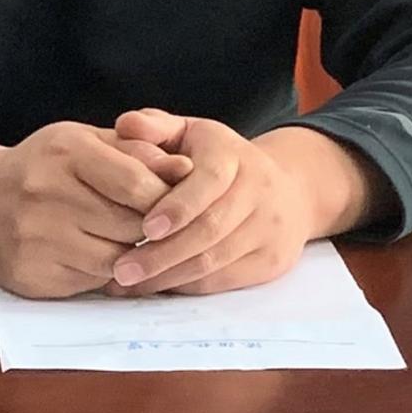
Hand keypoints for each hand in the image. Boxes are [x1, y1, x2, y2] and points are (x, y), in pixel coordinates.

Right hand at [0, 121, 192, 299]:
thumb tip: (188, 169)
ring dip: (133, 257)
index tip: (179, 204)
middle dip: (154, 231)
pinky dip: (106, 274)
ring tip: (136, 245)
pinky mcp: (30, 275)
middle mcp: (47, 192)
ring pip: (114, 260)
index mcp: (67, 150)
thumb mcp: (86, 141)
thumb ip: (137, 152)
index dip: (166, 199)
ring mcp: (35, 237)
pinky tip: (105, 258)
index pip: (136, 183)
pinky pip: (89, 282)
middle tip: (165, 231)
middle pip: (128, 225)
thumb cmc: (44, 164)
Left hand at [104, 109, 318, 296]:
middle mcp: (259, 191)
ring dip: (169, 277)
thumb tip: (124, 125)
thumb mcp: (190, 131)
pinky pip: (224, 281)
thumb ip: (155, 127)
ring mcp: (270, 229)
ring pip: (216, 261)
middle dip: (163, 253)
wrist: (289, 188)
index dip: (179, 206)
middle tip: (122, 269)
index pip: (211, 182)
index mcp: (234, 155)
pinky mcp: (271, 261)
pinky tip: (155, 288)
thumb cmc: (220, 157)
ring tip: (128, 284)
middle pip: (211, 229)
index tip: (146, 228)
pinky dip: (186, 287)